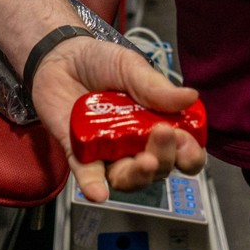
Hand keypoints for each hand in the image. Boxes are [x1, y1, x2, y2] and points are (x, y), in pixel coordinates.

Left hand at [30, 36, 205, 202]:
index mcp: (157, 122)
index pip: (182, 149)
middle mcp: (136, 144)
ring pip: (128, 178)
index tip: (187, 143)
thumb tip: (190, 97)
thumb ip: (156, 87)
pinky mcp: (79, 155)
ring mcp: (108, 152)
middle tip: (164, 136)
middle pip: (159, 167)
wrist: (59, 57)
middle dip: (165, 158)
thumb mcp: (131, 67)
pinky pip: (87, 176)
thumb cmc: (100, 62)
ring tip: (145, 162)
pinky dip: (94, 186)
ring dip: (139, 176)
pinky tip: (99, 192)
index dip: (189, 153)